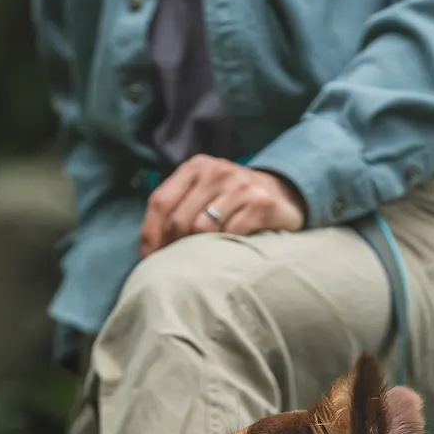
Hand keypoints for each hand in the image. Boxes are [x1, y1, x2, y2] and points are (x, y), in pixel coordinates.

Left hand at [139, 156, 305, 256]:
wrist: (284, 194)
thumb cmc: (234, 202)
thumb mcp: (204, 195)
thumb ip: (177, 211)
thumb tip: (149, 250)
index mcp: (195, 168)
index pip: (160, 202)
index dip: (151, 235)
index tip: (149, 261)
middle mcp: (216, 171)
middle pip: (180, 220)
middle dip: (175, 247)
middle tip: (180, 265)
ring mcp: (240, 185)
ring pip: (203, 228)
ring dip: (201, 249)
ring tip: (205, 261)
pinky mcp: (261, 202)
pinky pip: (231, 233)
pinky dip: (227, 248)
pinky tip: (230, 253)